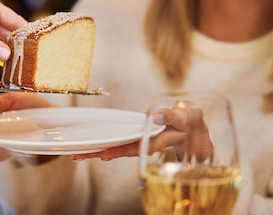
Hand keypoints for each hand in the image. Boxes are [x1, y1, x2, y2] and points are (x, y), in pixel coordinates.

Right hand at [0, 92, 54, 161]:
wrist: (56, 113)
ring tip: (14, 146)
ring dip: (11, 153)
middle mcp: (6, 143)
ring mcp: (20, 151)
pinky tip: (31, 149)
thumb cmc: (32, 106)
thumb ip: (2, 101)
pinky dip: (29, 155)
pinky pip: (29, 160)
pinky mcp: (35, 157)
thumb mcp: (16, 99)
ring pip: (12, 157)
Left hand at [74, 102, 212, 161]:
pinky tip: (94, 146)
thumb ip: (172, 116)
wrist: (193, 126)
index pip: (133, 148)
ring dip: (99, 150)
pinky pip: (120, 143)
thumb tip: (156, 116)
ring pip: (117, 148)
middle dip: (100, 153)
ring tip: (80, 154)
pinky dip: (107, 144)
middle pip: (119, 151)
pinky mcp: (138, 138)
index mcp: (156, 142)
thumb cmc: (189, 121)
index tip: (103, 155)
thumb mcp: (185, 116)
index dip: (118, 151)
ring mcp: (141, 143)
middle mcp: (145, 145)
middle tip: (78, 156)